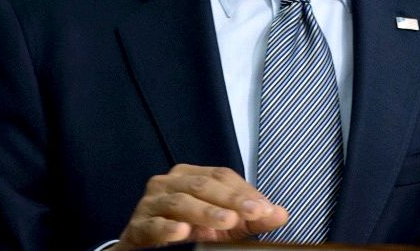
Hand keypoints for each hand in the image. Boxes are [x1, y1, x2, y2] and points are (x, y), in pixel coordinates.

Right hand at [110, 164, 287, 250]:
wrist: (147, 247)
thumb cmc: (187, 230)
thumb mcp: (224, 224)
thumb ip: (252, 218)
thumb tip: (281, 214)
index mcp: (191, 176)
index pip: (221, 176)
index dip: (244, 191)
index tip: (265, 208)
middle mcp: (169, 183)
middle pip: (202, 185)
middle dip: (230, 199)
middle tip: (252, 212)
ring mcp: (151, 203)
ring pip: (179, 202)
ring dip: (205, 212)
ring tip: (226, 222)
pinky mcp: (138, 226)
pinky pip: (153, 224)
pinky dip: (167, 228)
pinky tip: (182, 232)